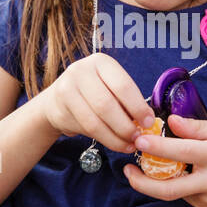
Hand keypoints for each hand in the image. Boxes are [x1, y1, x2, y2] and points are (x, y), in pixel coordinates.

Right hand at [36, 52, 153, 152]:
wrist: (57, 101)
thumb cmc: (93, 93)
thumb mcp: (110, 87)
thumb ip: (127, 100)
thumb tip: (148, 122)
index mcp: (101, 62)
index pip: (123, 85)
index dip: (138, 107)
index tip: (149, 122)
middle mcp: (81, 71)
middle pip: (107, 105)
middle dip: (126, 125)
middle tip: (138, 137)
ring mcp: (67, 89)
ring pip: (95, 121)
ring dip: (116, 137)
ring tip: (129, 144)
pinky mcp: (59, 110)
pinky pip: (86, 130)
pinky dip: (106, 140)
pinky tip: (117, 144)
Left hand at [124, 113, 206, 206]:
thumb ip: (197, 127)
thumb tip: (170, 121)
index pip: (183, 152)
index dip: (158, 146)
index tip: (138, 139)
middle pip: (170, 189)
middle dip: (142, 182)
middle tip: (126, 170)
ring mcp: (206, 198)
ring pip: (172, 193)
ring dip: (152, 182)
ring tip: (138, 169)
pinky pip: (181, 194)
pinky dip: (170, 183)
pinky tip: (167, 173)